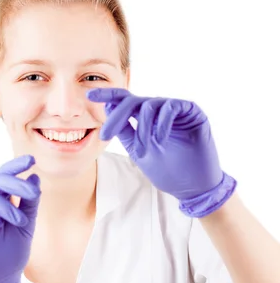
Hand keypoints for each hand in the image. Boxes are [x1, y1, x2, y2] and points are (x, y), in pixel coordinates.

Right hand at [0, 155, 40, 282]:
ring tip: (18, 221)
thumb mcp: (26, 226)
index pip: (5, 177)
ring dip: (4, 204)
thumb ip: (29, 203)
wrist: (1, 282)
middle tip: (32, 193)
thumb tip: (34, 177)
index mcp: (0, 201)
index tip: (32, 160)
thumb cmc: (12, 254)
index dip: (16, 167)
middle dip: (15, 183)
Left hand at [87, 87, 236, 216]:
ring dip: (142, 129)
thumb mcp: (138, 151)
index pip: (125, 101)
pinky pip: (172, 107)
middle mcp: (160, 110)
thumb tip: (108, 107)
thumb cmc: (168, 171)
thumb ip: (125, 130)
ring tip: (142, 151)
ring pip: (151, 105)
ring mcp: (176, 109)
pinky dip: (162, 123)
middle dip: (117, 115)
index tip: (89, 95)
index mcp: (146, 118)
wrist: (193, 187)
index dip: (108, 95)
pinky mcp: (192, 112)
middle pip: (133, 101)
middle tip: (105, 134)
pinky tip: (159, 139)